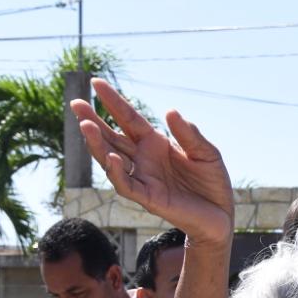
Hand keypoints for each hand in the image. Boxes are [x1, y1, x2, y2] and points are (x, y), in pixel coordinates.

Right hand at [70, 78, 234, 244]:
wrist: (221, 215)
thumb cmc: (212, 182)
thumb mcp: (206, 153)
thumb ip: (190, 135)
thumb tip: (170, 111)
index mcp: (155, 143)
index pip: (129, 118)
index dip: (113, 101)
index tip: (95, 82)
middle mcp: (143, 159)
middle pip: (112, 137)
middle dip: (92, 121)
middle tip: (76, 103)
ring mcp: (143, 178)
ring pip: (111, 160)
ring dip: (98, 144)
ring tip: (86, 125)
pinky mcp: (148, 198)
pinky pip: (126, 185)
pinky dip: (116, 172)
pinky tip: (111, 158)